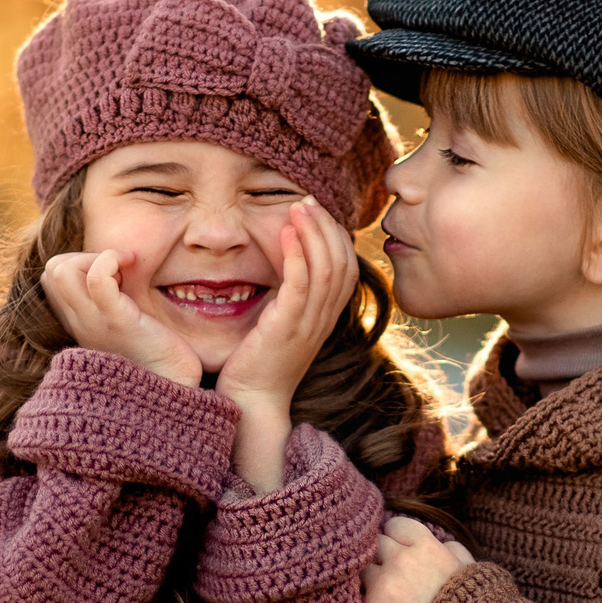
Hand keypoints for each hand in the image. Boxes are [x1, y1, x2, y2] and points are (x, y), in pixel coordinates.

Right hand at [40, 249, 202, 386]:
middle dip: (85, 255)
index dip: (81, 264)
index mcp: (82, 324)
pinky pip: (96, 277)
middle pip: (51, 271)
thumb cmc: (161, 363)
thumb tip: (128, 277)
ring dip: (94, 256)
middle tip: (120, 271)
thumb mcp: (132, 329)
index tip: (117, 274)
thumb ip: (121, 307)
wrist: (174, 396)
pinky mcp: (117, 322)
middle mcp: (80, 323)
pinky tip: (132, 265)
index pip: (53, 280)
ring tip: (124, 269)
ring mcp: (94, 322)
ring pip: (60, 269)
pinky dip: (111, 259)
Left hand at [213, 197, 358, 413]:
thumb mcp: (284, 325)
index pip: (348, 268)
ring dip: (313, 232)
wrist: (253, 402)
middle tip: (308, 200)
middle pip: (342, 261)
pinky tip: (286, 232)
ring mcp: (309, 324)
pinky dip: (296, 253)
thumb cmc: (260, 364)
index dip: (337, 236)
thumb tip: (286, 265)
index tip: (317, 212)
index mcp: (326, 317)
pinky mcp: (287, 327)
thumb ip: (292, 298)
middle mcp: (324, 319)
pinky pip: (301, 284)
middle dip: (327, 225)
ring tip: (298, 206)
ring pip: (326, 267)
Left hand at [363, 516, 473, 602]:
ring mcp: (383, 586)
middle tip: (393, 572)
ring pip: (364, 569)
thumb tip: (443, 544)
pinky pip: (362, 596)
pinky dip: (370, 601)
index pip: (397, 526)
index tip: (401, 548)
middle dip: (384, 555)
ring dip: (373, 578)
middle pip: (377, 544)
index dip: (399, 537)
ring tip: (388, 594)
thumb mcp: (473, 574)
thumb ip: (455, 552)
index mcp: (427, 548)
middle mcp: (401, 562)